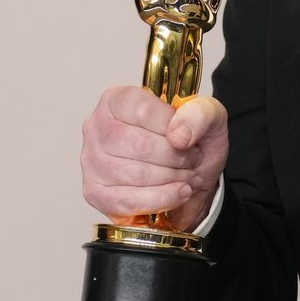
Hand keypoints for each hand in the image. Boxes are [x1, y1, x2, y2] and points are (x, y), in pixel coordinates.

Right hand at [79, 86, 227, 232]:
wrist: (190, 174)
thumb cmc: (190, 140)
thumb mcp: (207, 116)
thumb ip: (199, 114)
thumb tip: (178, 135)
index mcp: (118, 99)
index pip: (142, 111)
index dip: (170, 128)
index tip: (188, 139)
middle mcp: (97, 127)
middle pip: (138, 145)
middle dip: (174, 158)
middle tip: (191, 161)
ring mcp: (92, 161)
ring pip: (134, 174)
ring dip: (170, 179)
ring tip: (187, 176)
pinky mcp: (95, 192)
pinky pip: (127, 201)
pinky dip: (160, 199)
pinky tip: (177, 193)